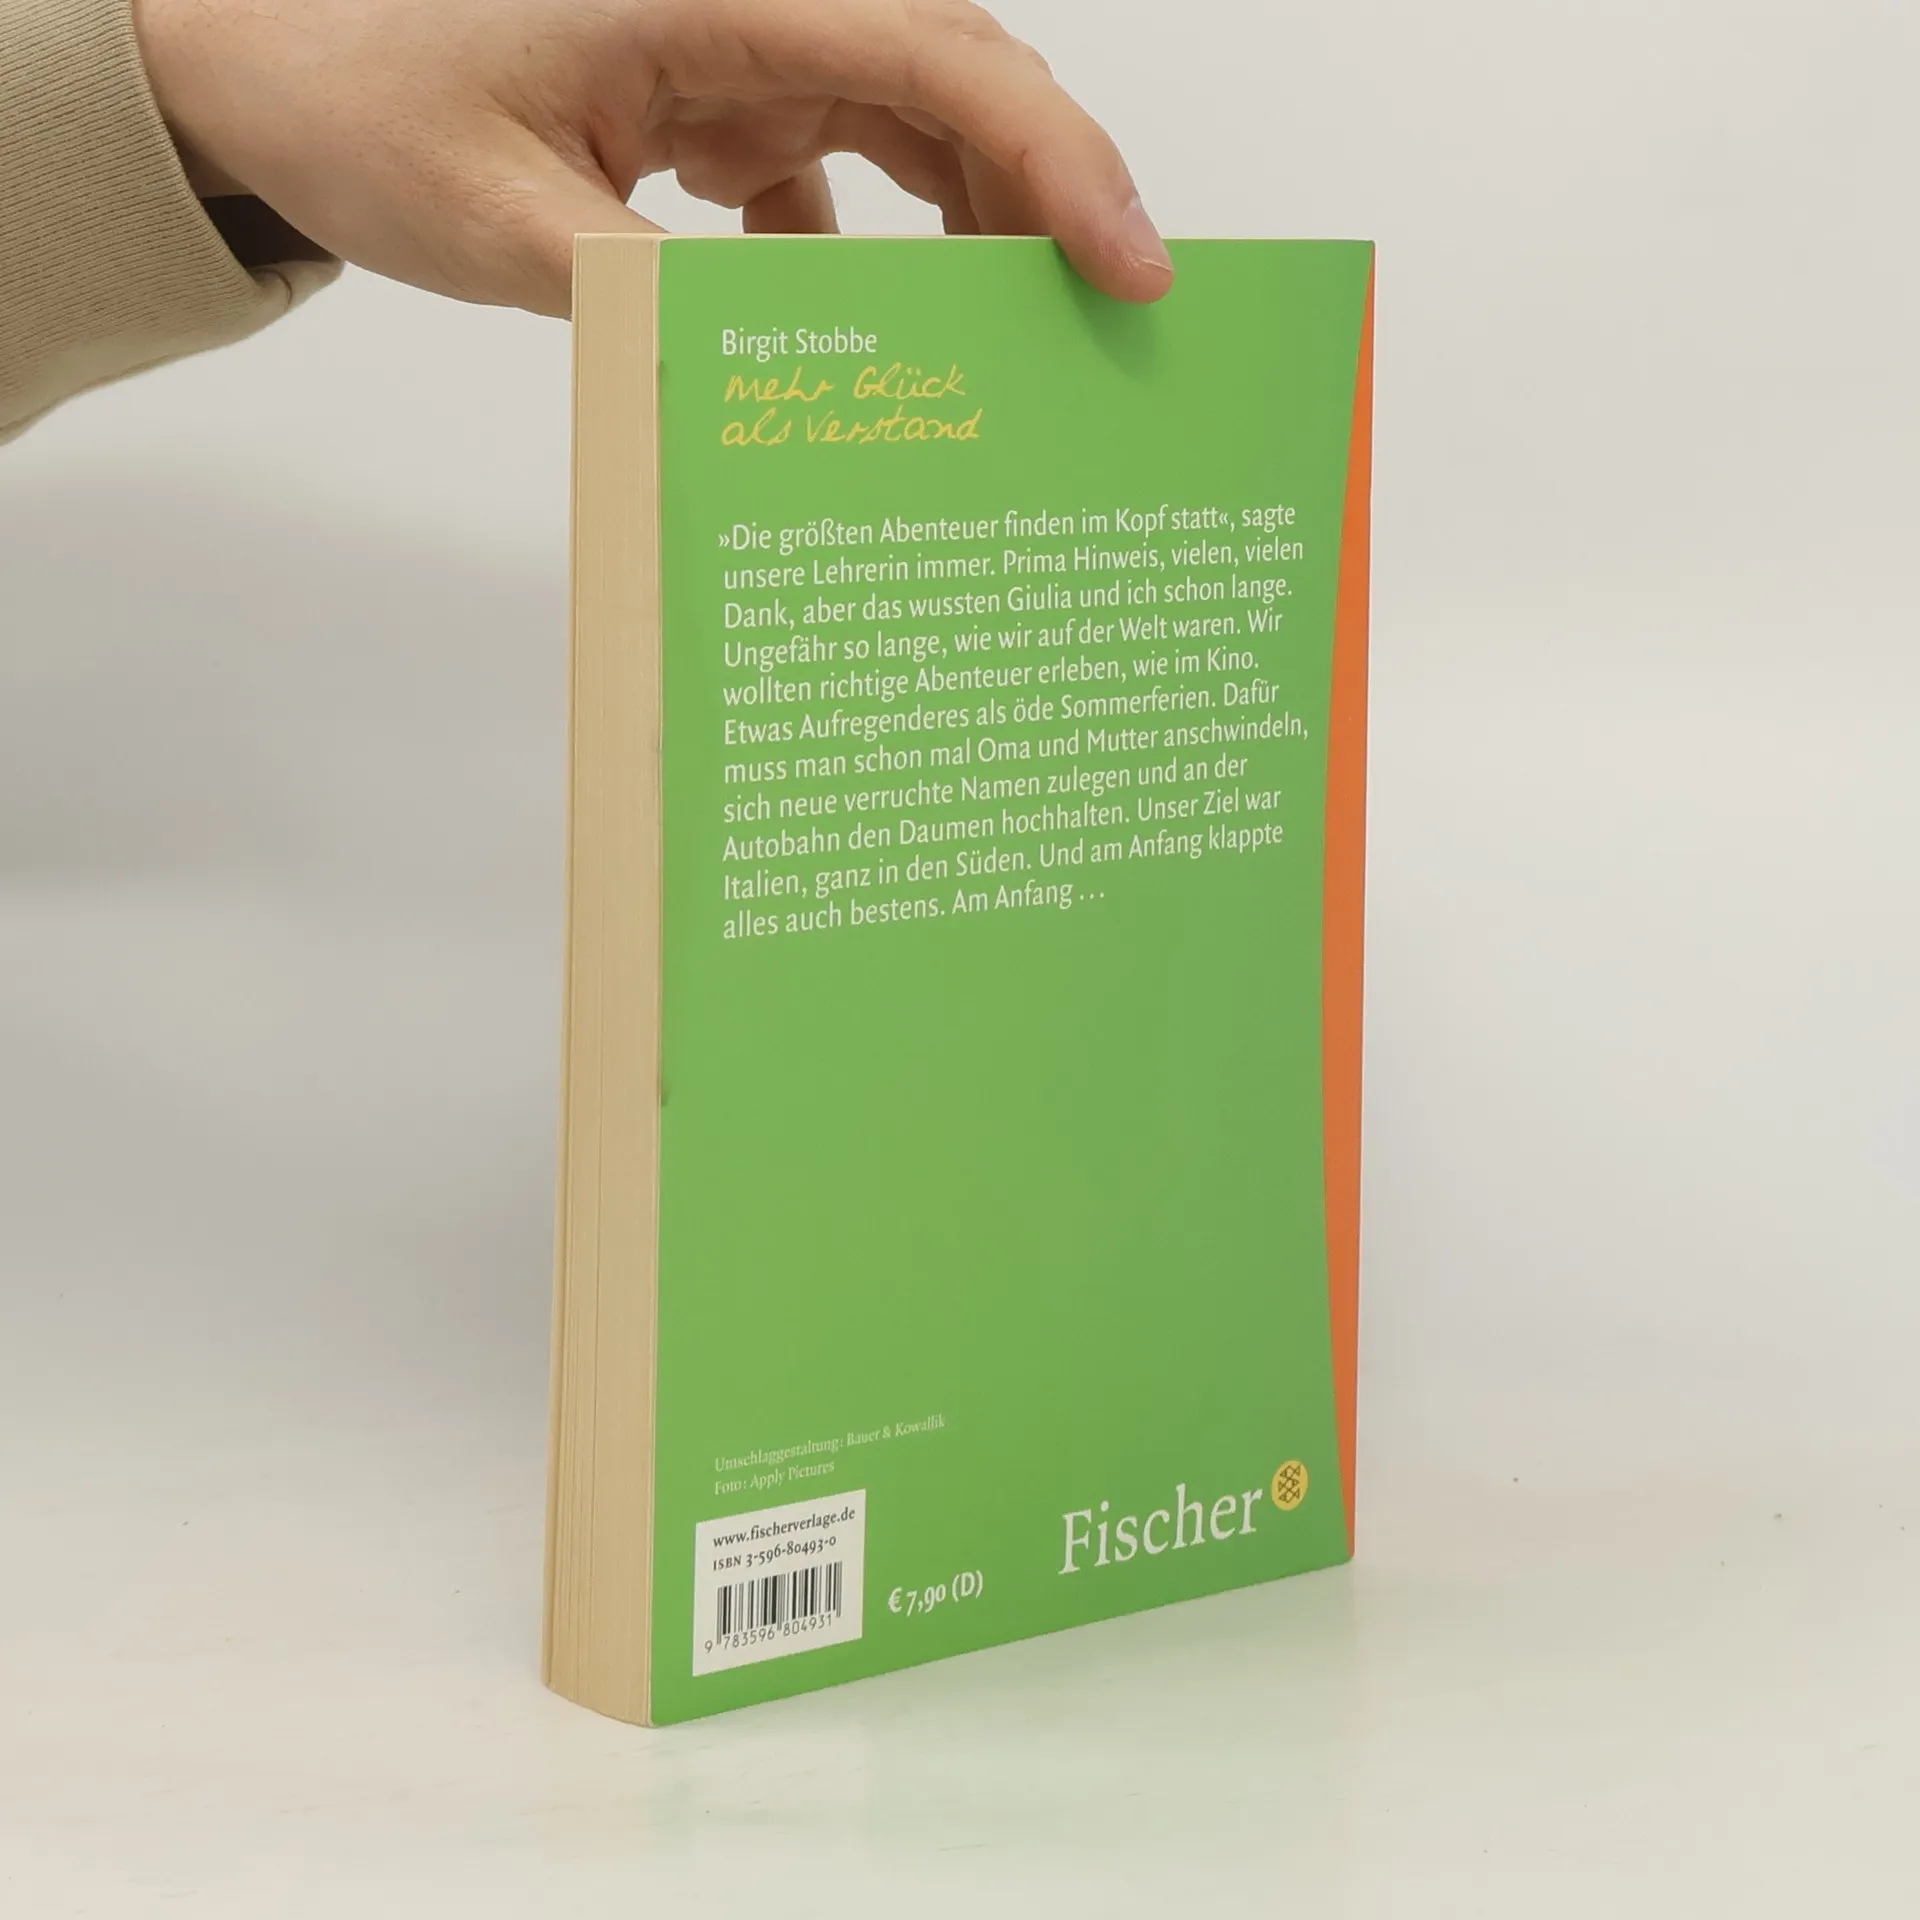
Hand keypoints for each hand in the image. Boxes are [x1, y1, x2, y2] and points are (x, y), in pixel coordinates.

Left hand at [132, 0, 1174, 317]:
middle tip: (1104, 328)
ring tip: (1009, 344)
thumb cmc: (357, 100)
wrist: (259, 60)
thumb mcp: (504, 224)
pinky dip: (863, 246)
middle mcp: (751, 0)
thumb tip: (791, 397)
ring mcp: (737, 43)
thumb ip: (656, 305)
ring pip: (911, 118)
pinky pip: (835, 161)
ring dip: (970, 225)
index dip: (1057, 159)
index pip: (936, 58)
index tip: (1129, 267)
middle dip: (1044, 198)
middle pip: (956, 80)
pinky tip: (856, 329)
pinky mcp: (715, 93)